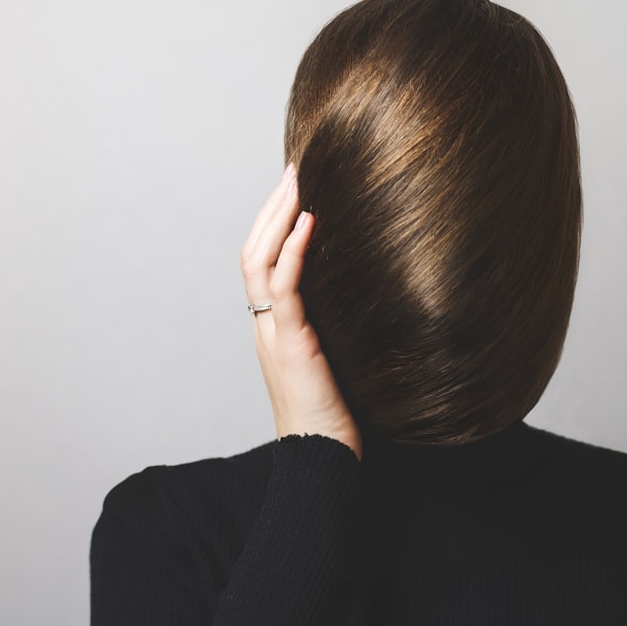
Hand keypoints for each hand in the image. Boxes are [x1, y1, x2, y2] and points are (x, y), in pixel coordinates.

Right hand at [239, 163, 362, 459]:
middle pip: (254, 250)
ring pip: (259, 260)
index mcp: (275, 325)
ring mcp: (274, 331)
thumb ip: (339, 325)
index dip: (275, 222)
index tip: (297, 189)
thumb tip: (372, 293)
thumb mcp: (337, 358)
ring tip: (298, 179)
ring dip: (277, 215)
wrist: (323, 458)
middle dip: (272, 205)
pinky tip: (309, 221)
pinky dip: (293, 251)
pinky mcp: (291, 343)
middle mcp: (267, 323)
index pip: (264, 260)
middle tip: (296, 166)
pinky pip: (284, 287)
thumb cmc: (337, 415)